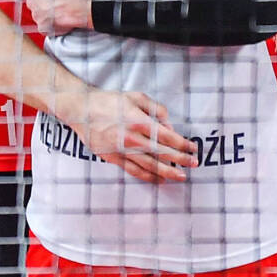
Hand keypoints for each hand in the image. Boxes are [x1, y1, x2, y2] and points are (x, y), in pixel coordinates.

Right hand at [59, 88, 198, 183]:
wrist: (81, 109)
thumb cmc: (110, 101)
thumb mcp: (137, 97)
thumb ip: (157, 110)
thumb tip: (170, 127)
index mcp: (138, 121)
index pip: (167, 136)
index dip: (182, 144)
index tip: (193, 148)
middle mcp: (131, 138)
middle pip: (161, 153)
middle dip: (180, 160)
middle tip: (194, 164)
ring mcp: (121, 150)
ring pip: (149, 166)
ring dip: (167, 172)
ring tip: (181, 176)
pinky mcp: (113, 158)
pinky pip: (134, 171)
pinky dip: (149, 177)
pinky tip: (160, 179)